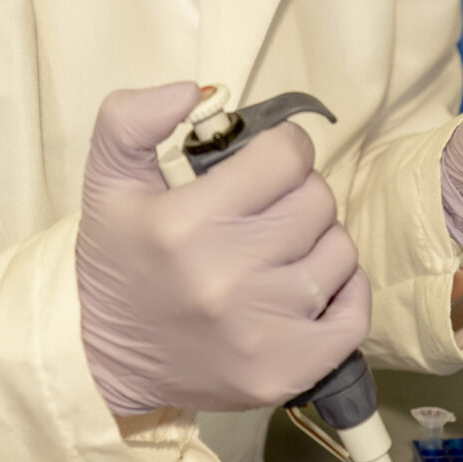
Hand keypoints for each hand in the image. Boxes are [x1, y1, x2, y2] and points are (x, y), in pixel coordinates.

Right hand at [76, 82, 372, 415]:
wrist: (106, 361)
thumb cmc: (119, 262)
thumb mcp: (107, 180)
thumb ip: (132, 118)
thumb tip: (194, 90)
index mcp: (187, 223)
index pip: (286, 156)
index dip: (280, 150)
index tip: (265, 164)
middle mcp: (228, 278)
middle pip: (318, 201)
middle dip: (297, 194)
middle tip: (266, 211)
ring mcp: (263, 331)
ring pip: (340, 252)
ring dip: (318, 243)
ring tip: (279, 252)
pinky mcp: (287, 371)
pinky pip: (355, 312)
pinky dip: (344, 293)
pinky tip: (307, 287)